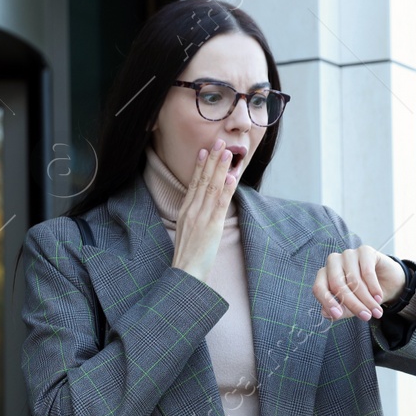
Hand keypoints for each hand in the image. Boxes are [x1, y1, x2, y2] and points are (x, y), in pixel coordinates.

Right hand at [170, 135, 238, 281]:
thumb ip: (192, 218)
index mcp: (185, 212)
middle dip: (212, 160)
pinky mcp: (211, 226)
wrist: (185, 273)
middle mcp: (191, 211)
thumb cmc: (187, 258)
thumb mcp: (186, 233)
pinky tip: (230, 178)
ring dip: (220, 169)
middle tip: (220, 142)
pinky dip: (226, 190)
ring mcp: (201, 218)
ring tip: (228, 153)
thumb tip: (200, 208)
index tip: (205, 151)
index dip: (200, 166)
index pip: (193, 183)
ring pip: (212, 188)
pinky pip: (220, 204)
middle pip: (202, 181)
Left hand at [312, 246, 406, 321]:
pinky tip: (378, 297)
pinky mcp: (364, 251)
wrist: (388, 283)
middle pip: (337, 285)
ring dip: (367, 299)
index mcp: (325, 275)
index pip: (319, 287)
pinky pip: (367, 272)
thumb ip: (340, 310)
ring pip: (354, 280)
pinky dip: (373, 287)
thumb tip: (325, 313)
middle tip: (366, 317)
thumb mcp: (352, 306)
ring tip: (376, 312)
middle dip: (353, 304)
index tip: (338, 315)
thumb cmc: (364, 294)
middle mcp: (333, 262)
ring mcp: (348, 254)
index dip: (327, 302)